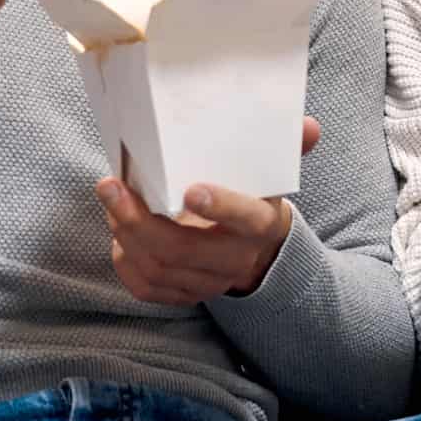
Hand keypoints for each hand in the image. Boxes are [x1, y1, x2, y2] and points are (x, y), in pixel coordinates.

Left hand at [98, 117, 321, 305]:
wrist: (257, 254)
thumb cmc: (254, 202)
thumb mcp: (274, 175)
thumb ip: (289, 147)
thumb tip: (310, 126)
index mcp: (259, 225)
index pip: (244, 219)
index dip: (220, 207)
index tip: (191, 190)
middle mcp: (234, 260)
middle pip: (183, 250)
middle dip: (140, 221)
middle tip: (112, 188)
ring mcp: (207, 283)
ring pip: (158, 269)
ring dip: (125, 234)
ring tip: (110, 200)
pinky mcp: (184, 295)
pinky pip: (146, 288)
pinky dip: (125, 260)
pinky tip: (117, 232)